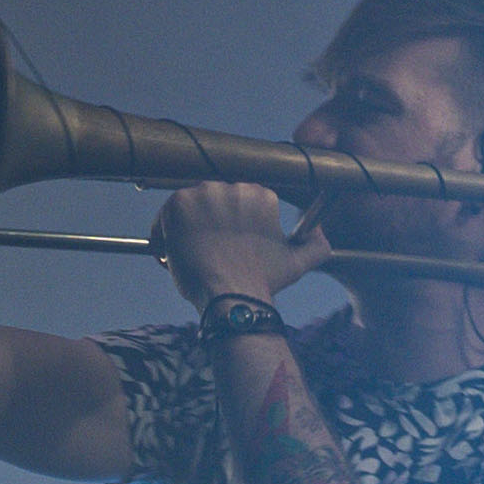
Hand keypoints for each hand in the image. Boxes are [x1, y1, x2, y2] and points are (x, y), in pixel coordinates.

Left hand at [152, 180, 330, 314]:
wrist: (232, 296)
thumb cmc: (262, 282)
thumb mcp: (299, 262)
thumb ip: (317, 243)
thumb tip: (321, 230)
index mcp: (260, 193)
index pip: (232, 203)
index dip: (224, 225)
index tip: (221, 245)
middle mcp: (232, 186)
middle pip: (209, 203)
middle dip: (205, 226)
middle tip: (205, 253)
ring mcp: (204, 193)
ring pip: (186, 209)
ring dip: (183, 231)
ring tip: (189, 257)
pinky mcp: (178, 204)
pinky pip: (162, 217)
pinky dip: (162, 236)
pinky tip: (171, 256)